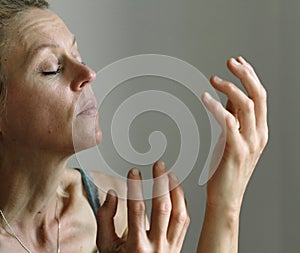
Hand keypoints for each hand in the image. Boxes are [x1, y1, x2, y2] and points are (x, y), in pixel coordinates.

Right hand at [96, 161, 189, 252]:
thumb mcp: (105, 246)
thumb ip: (105, 218)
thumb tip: (112, 194)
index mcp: (135, 246)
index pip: (137, 210)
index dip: (135, 187)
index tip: (134, 172)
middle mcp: (156, 246)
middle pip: (162, 208)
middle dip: (160, 183)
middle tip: (159, 165)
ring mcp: (170, 246)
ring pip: (178, 214)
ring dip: (175, 191)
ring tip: (170, 174)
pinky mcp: (178, 245)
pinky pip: (184, 222)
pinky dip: (182, 203)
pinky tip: (177, 191)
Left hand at [201, 56, 267, 211]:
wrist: (225, 196)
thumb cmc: (226, 167)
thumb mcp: (232, 138)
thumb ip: (233, 117)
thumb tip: (227, 95)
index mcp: (258, 129)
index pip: (259, 96)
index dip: (250, 76)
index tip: (236, 61)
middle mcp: (258, 134)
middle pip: (258, 96)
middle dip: (246, 75)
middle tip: (230, 61)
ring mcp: (249, 143)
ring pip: (247, 107)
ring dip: (230, 89)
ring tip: (213, 79)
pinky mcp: (236, 151)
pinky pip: (229, 124)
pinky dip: (218, 108)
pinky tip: (205, 97)